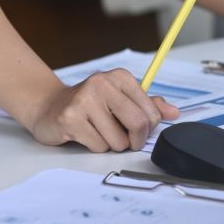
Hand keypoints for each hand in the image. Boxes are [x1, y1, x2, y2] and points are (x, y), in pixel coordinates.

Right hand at [28, 69, 179, 151]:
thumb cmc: (89, 105)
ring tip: (98, 131)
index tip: (136, 129)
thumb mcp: (120, 99)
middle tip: (123, 139)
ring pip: (118, 141)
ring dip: (111, 144)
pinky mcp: (70, 118)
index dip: (147, 129)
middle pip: (138, 125)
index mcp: (120, 77)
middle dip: (134, 141)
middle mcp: (102, 83)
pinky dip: (94, 146)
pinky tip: (84, 134)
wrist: (49, 107)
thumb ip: (147, 105)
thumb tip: (174, 112)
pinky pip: (98, 146)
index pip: (151, 112)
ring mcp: (84, 100)